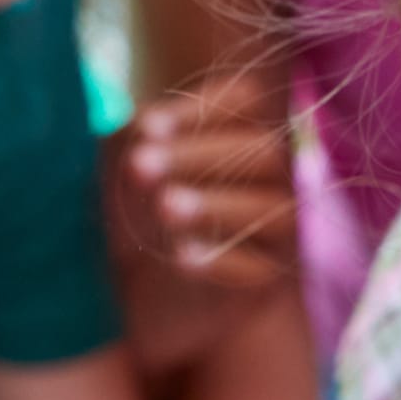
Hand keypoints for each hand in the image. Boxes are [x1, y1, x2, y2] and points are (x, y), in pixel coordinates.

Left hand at [107, 64, 298, 379]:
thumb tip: (136, 125)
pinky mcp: (266, 281)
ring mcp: (276, 231)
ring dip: (215, 204)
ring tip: (164, 207)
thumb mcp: (124, 175)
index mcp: (239, 134)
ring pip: (273, 209)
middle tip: (139, 166)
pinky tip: (181, 258)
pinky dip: (221, 260)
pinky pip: (259, 268)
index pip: (246, 99)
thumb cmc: (136, 217)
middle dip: (198, 155)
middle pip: (262, 152)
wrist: (150, 300)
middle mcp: (271, 178)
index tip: (146, 127)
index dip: (203, 106)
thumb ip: (131, 142)